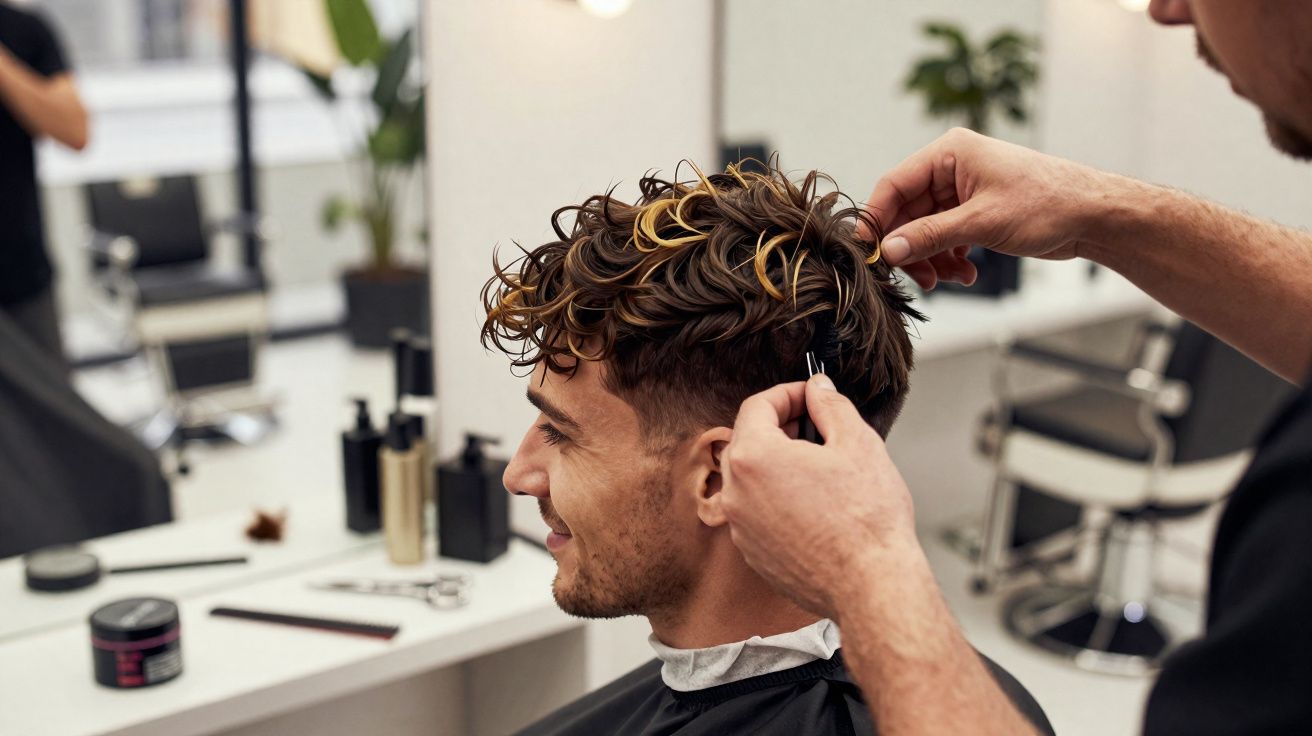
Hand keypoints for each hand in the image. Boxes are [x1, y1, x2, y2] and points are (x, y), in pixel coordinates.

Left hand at [719, 374, 919, 618]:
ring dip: (777, 463)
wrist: (871, 585)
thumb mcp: (856, 442)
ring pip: (750, 479)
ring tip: (818, 464)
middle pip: (747, 441)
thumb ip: (830, 406)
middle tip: (815, 425)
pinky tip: (813, 502)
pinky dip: (777, 497)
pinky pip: (756, 512)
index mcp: (753, 457)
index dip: (786, 393)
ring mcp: (741, 527)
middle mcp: (736, 492)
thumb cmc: (867, 517)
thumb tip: (818, 389)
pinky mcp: (753, 554)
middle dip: (779, 426)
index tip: (810, 396)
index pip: (756, 406)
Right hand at [863, 127, 1122, 289]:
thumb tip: (889, 250)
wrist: (1093, 216)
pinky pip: (944, 237)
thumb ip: (930, 236)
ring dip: (930, 258)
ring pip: (924, 230)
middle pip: (906, 212)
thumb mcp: (982, 222)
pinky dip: (948, 258)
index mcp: (950, 153)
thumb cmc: (1048, 204)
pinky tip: (965, 273)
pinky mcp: (974, 212)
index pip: (894, 185)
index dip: (877, 219)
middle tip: (915, 278)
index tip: (868, 252)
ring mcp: (963, 191)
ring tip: (947, 279)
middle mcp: (952, 168)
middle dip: (910, 247)